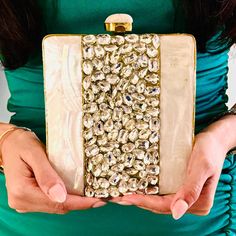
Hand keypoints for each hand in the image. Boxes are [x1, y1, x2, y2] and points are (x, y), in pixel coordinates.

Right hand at [1, 128, 105, 213]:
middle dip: (81, 204)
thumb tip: (61, 196)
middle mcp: (22, 202)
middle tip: (101, 197)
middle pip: (58, 207)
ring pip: (56, 207)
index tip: (98, 200)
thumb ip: (47, 175)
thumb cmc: (21, 145)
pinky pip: (52, 202)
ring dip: (75, 202)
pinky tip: (78, 193)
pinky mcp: (30, 198)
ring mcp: (25, 202)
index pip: (57, 203)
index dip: (79, 203)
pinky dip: (67, 199)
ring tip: (93, 195)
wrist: (8, 144)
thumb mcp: (35, 155)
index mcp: (23, 192)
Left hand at [110, 131, 227, 218]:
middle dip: (137, 201)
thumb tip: (176, 214)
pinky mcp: (180, 186)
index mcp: (197, 203)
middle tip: (117, 197)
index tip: (125, 197)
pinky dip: (148, 191)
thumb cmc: (209, 151)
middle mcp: (190, 202)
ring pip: (159, 200)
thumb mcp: (201, 168)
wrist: (214, 140)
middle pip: (159, 205)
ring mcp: (184, 195)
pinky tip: (136, 186)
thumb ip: (191, 190)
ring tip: (122, 193)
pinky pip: (161, 192)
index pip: (165, 206)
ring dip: (140, 197)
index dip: (144, 202)